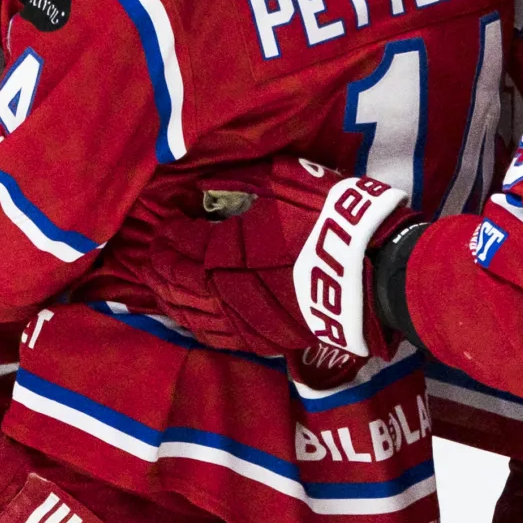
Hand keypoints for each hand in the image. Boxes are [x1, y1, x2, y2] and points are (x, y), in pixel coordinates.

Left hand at [134, 160, 411, 358]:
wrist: (371, 271)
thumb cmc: (327, 219)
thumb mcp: (284, 181)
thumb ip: (237, 182)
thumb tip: (203, 183)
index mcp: (223, 250)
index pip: (179, 241)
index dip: (168, 229)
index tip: (167, 218)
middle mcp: (221, 290)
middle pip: (176, 280)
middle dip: (159, 265)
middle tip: (151, 252)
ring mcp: (240, 320)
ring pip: (188, 312)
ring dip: (168, 296)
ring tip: (158, 283)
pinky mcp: (260, 341)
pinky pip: (214, 335)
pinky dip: (193, 322)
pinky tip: (186, 315)